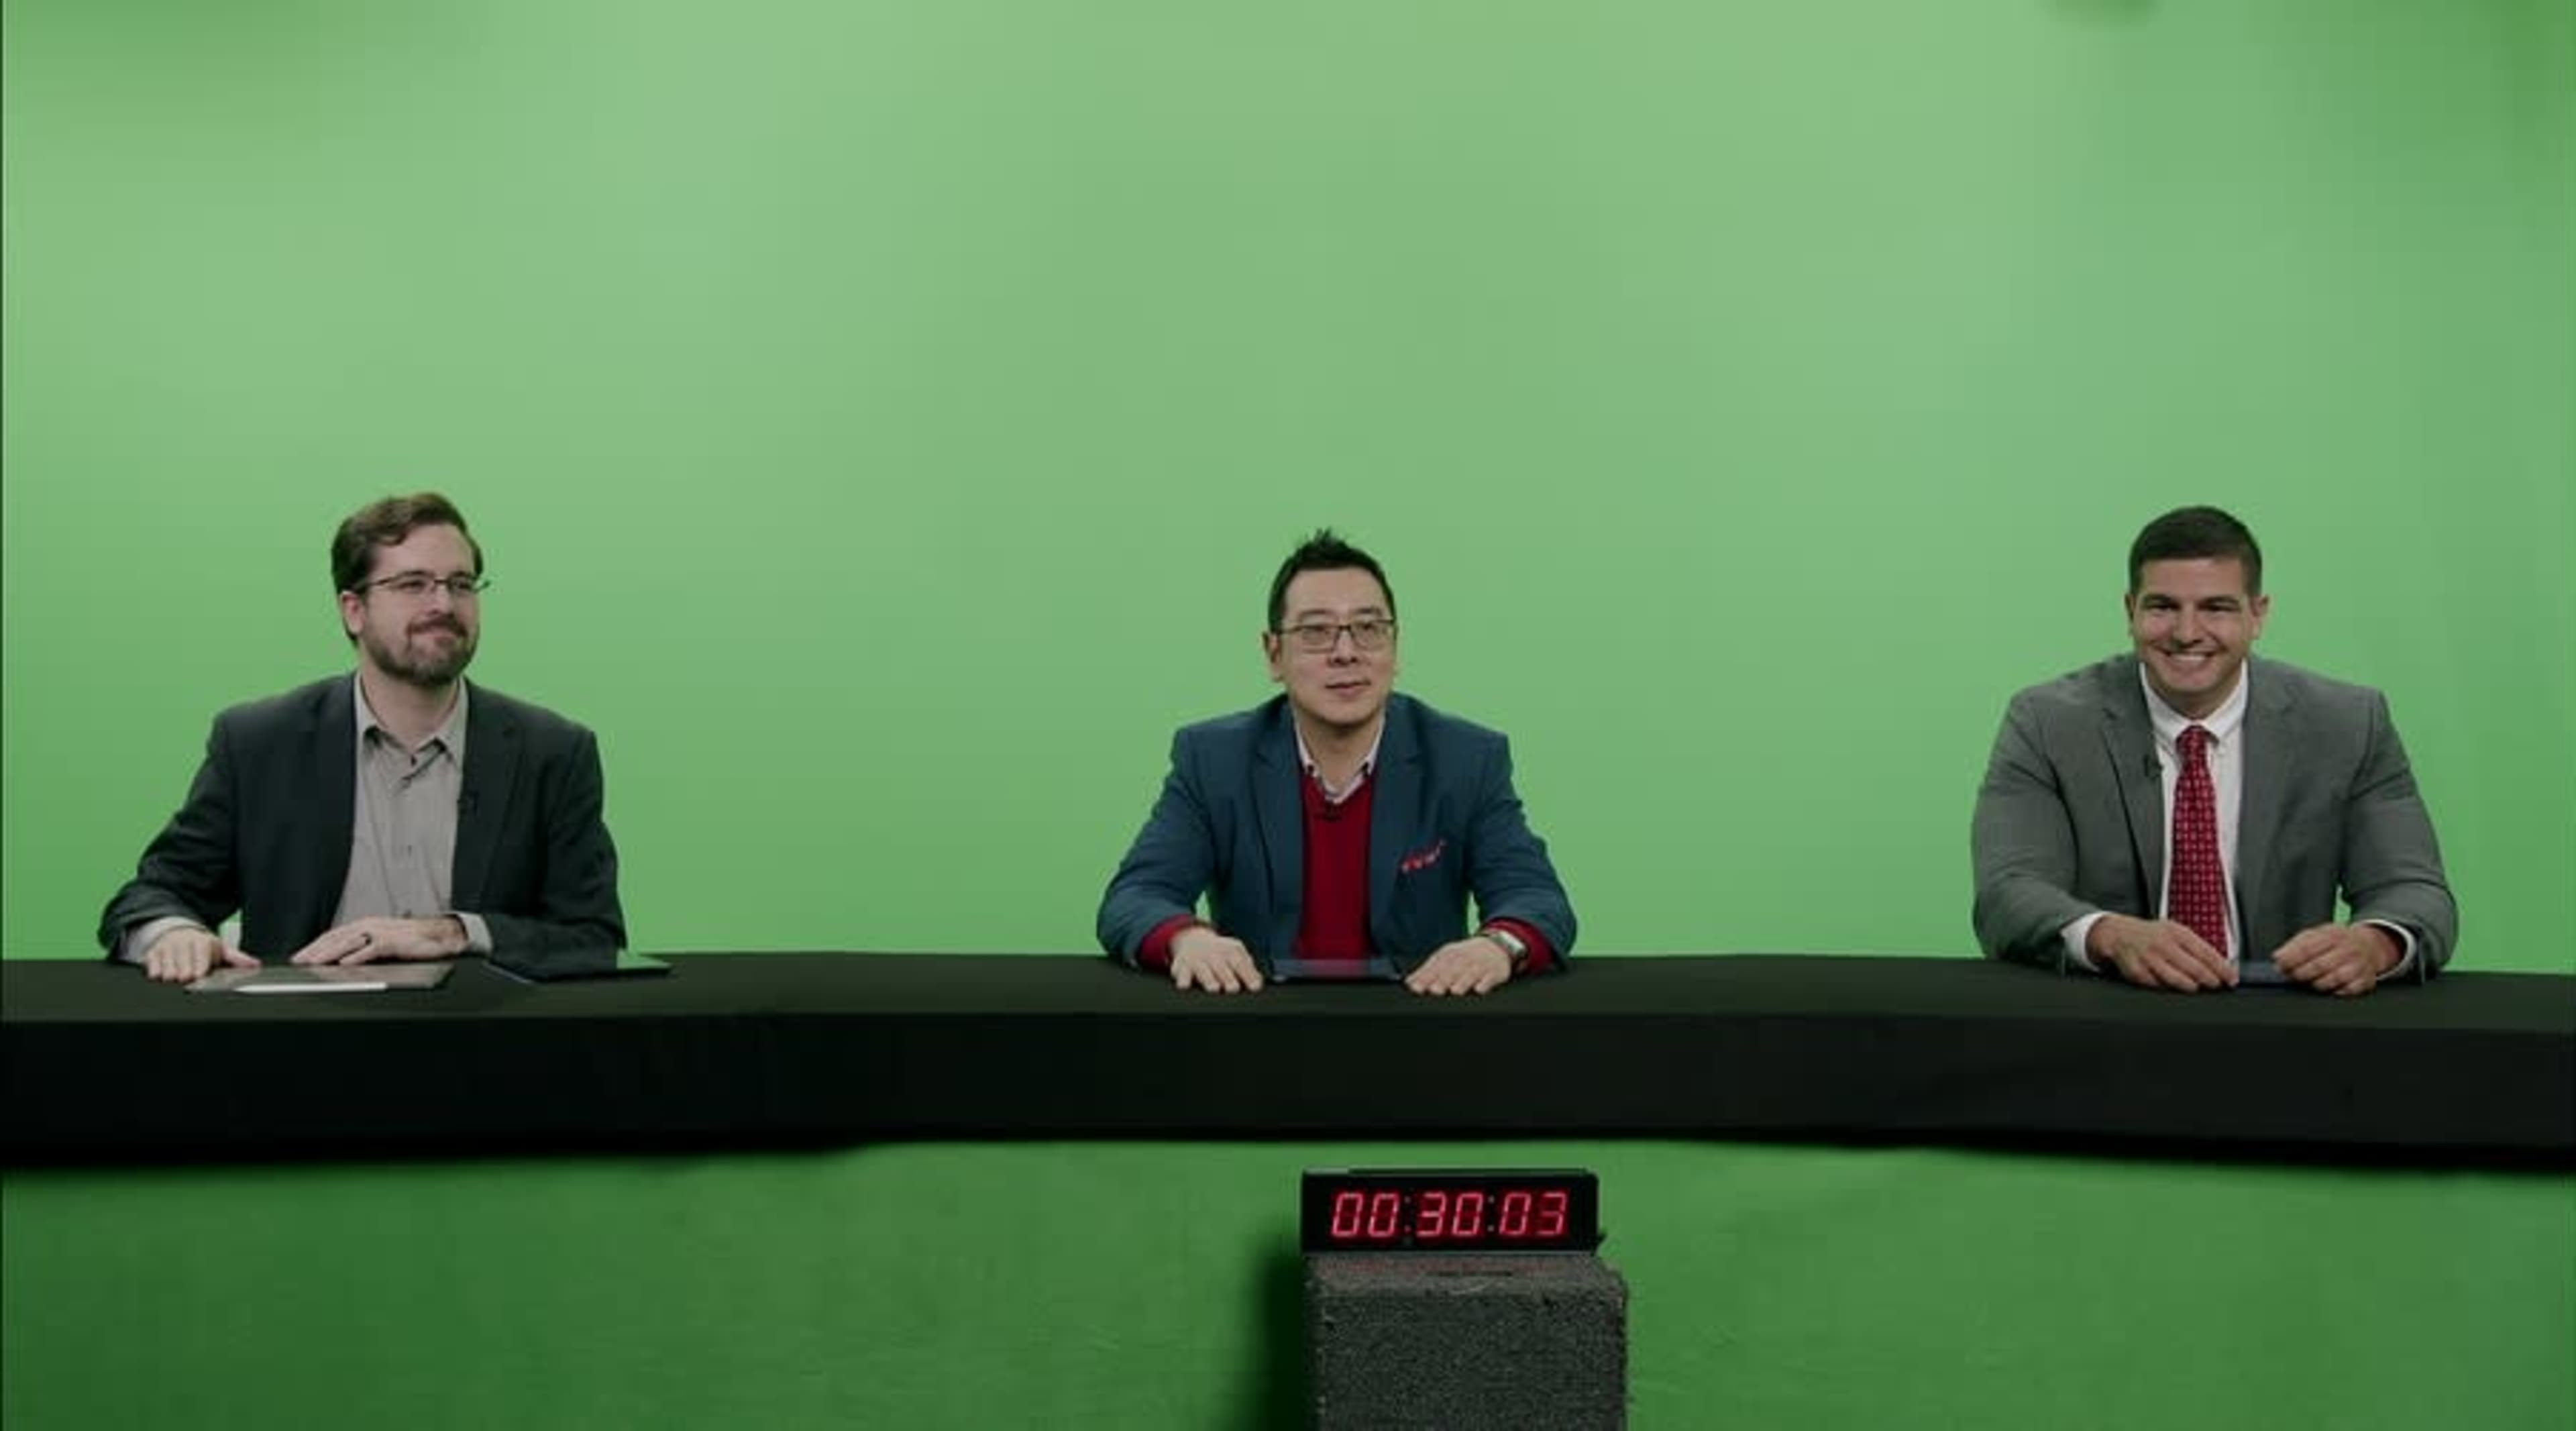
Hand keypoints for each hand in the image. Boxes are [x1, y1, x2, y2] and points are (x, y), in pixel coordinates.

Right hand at [142, 927, 257, 984]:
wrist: (177, 933)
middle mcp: (182, 943)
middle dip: (185, 975)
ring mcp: (165, 949)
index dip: (199, 966)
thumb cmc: (201, 946)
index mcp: (201, 942)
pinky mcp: (151, 955)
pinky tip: (164, 975)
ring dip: (171, 977)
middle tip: (188, 978)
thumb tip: (254, 965)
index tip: (199, 975)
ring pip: (166, 971)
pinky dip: (157, 975)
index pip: (200, 954)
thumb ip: (237, 958)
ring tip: (178, 977)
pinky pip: (151, 970)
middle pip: (181, 967)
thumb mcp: (220, 949)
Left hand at [289, 916, 467, 967]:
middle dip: (315, 950)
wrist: (439, 936)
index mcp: (364, 925)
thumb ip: (362, 949)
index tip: (299, 957)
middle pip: (336, 938)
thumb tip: (341, 961)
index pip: (334, 936)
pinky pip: (371, 950)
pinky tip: (344, 964)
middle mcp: (369, 926)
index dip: (315, 946)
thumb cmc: (412, 941)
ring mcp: (380, 932)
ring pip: (349, 943)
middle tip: (299, 961)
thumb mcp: (382, 943)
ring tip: (314, 963)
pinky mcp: (393, 942)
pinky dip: (356, 957)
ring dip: (329, 954)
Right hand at [1168, 926, 1263, 993]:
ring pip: (1203, 971)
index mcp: (1230, 952)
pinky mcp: (1182, 966)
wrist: (1192, 939)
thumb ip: (1248, 968)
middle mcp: (1213, 955)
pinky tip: (1185, 986)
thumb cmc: (1219, 952)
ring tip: (1213, 988)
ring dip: (1208, 979)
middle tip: (1233, 988)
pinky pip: (1181, 973)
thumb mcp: (1236, 953)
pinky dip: (1182, 979)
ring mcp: (1197, 960)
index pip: (1241, 964)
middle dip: (1228, 978)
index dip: (1249, 975)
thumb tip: (1259, 983)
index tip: (1255, 987)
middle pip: (1222, 968)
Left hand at [1404, 937, 1512, 996]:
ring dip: (1463, 981)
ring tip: (1455, 990)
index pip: (1435, 966)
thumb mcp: (1445, 959)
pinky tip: (1479, 989)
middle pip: (1452, 970)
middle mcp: (1463, 958)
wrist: (1494, 946)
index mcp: (1449, 955)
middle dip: (1443, 980)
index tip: (1416, 988)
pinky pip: (1490, 977)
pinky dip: (1485, 983)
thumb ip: (1427, 972)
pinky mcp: (1495, 971)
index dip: (1425, 977)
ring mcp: (1480, 964)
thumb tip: (1408, 983)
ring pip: (1470, 973)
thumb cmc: (1465, 956)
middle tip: (1435, 990)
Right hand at [2086, 914, 2235, 991]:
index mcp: (2177, 933)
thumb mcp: (2175, 931)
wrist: (2118, 934)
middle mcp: (2164, 944)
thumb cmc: (2151, 934)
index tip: (2231, 978)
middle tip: (2216, 985)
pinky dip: (2168, 987)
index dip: (2222, 968)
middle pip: (2195, 968)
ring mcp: (2150, 959)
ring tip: (2196, 986)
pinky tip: (2172, 985)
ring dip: (2191, 986)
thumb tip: (2220, 963)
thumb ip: (2195, 945)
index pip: (2207, 952)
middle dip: (2210, 980)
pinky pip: (2159, 986)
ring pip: (2178, 980)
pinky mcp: (2138, 972)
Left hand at [2273, 922, 2400, 997]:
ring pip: (2334, 978)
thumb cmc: (2336, 942)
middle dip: (2301, 973)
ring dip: (2317, 983)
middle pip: (2319, 965)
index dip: (2291, 959)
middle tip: (2292, 976)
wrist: (2370, 944)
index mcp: (2331, 935)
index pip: (2307, 948)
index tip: (2280, 965)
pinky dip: (2337, 991)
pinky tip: (2331, 988)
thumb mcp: (2316, 934)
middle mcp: (2346, 949)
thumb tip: (2278, 957)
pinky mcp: (2366, 979)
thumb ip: (2296, 945)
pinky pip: (2349, 989)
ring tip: (2311, 982)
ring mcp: (2358, 964)